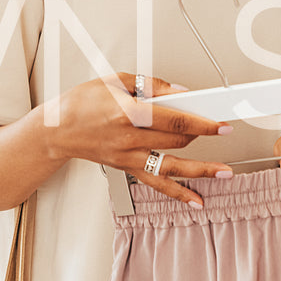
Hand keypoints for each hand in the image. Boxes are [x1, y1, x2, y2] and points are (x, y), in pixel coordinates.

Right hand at [42, 72, 231, 206]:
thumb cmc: (81, 103)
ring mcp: (128, 158)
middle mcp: (129, 139)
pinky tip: (195, 200)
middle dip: (203, 136)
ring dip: (201, 172)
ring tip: (224, 173)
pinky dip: (178, 194)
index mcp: (127, 112)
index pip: (174, 119)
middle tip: (224, 130)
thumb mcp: (115, 80)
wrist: (56, 131)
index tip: (222, 123)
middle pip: (177, 141)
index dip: (202, 123)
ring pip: (171, 168)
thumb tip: (180, 92)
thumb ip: (151, 85)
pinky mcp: (127, 169)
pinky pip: (157, 184)